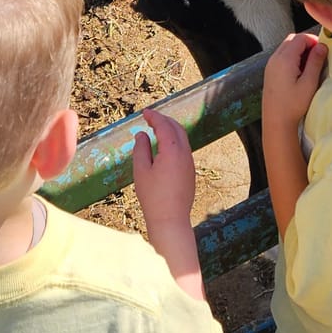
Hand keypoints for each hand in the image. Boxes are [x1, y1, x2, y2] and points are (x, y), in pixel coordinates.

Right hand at [132, 108, 195, 231]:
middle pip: (177, 128)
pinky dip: (174, 141)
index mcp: (172, 151)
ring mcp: (190, 163)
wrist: (171, 220)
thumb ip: (141, 149)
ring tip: (156, 128)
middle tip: (150, 117)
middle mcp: (185, 154)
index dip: (154, 117)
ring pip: (182, 138)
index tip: (145, 112)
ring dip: (170, 129)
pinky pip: (184, 149)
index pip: (164, 126)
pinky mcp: (190, 171)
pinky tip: (164, 146)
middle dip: (164, 119)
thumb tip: (142, 134)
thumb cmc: (153, 197)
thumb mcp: (141, 171)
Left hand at [262, 32, 327, 130]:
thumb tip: (322, 46)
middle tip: (318, 56)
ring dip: (299, 50)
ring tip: (310, 65)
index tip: (323, 51)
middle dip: (306, 44)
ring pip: (286, 47)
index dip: (313, 40)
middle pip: (292, 40)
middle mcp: (274, 58)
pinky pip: (281, 56)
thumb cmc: (293, 105)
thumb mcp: (309, 83)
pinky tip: (300, 71)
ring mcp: (270, 65)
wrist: (276, 122)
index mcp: (284, 59)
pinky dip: (292, 57)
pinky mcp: (269, 72)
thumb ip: (315, 62)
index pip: (300, 38)